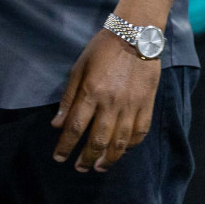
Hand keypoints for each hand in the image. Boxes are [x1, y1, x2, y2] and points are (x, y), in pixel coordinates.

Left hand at [52, 29, 160, 170]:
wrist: (136, 35)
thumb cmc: (102, 49)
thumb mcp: (79, 68)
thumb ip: (68, 97)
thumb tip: (57, 124)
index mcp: (91, 93)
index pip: (75, 128)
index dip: (65, 146)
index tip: (59, 158)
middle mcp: (111, 104)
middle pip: (97, 140)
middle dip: (86, 158)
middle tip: (79, 168)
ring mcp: (131, 106)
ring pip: (120, 142)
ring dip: (108, 159)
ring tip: (99, 167)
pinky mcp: (147, 105)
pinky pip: (139, 133)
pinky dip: (130, 146)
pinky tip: (122, 152)